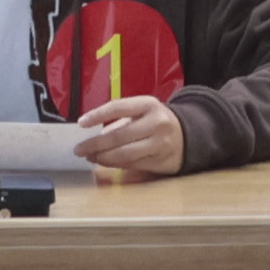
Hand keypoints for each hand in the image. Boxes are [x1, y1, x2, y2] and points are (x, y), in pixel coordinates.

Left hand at [70, 95, 185, 178]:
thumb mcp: (142, 112)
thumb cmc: (156, 121)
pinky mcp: (161, 161)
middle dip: (95, 144)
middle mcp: (156, 123)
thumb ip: (119, 121)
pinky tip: (106, 162)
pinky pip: (133, 165)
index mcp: (149, 105)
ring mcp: (160, 144)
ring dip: (103, 158)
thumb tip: (93, 135)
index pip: (118, 107)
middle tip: (80, 149)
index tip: (81, 123)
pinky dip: (116, 165)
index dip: (97, 115)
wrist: (189, 135)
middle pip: (119, 136)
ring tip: (91, 157)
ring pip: (125, 154)